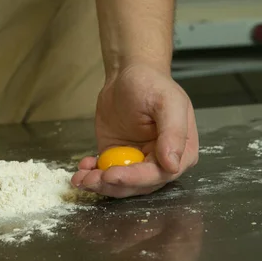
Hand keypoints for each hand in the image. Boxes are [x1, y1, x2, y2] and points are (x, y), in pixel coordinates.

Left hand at [72, 64, 198, 197]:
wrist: (127, 76)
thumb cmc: (151, 84)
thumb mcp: (167, 102)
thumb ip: (174, 132)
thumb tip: (173, 164)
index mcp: (180, 152)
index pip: (159, 174)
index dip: (135, 179)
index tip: (112, 175)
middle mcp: (160, 162)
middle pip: (137, 184)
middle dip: (112, 185)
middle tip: (90, 180)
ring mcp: (136, 162)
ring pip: (119, 183)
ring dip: (99, 184)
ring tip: (81, 178)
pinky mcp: (116, 158)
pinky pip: (104, 173)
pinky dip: (92, 175)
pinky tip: (82, 168)